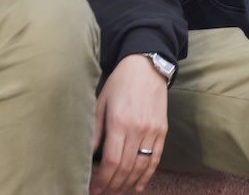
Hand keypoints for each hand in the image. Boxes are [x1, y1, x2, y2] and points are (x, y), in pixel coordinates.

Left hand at [90, 55, 168, 193]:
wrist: (147, 67)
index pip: (111, 161)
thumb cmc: (119, 84)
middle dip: (112, 185)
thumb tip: (85, 156)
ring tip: (116, 191)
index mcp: (119, 122)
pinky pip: (156, 158)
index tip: (93, 188)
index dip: (102, 179)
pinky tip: (137, 186)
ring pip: (141, 166)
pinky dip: (147, 175)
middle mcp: (138, 128)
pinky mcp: (162, 130)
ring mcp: (152, 130)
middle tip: (102, 192)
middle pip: (126, 167)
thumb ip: (94, 131)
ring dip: (128, 183)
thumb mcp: (100, 103)